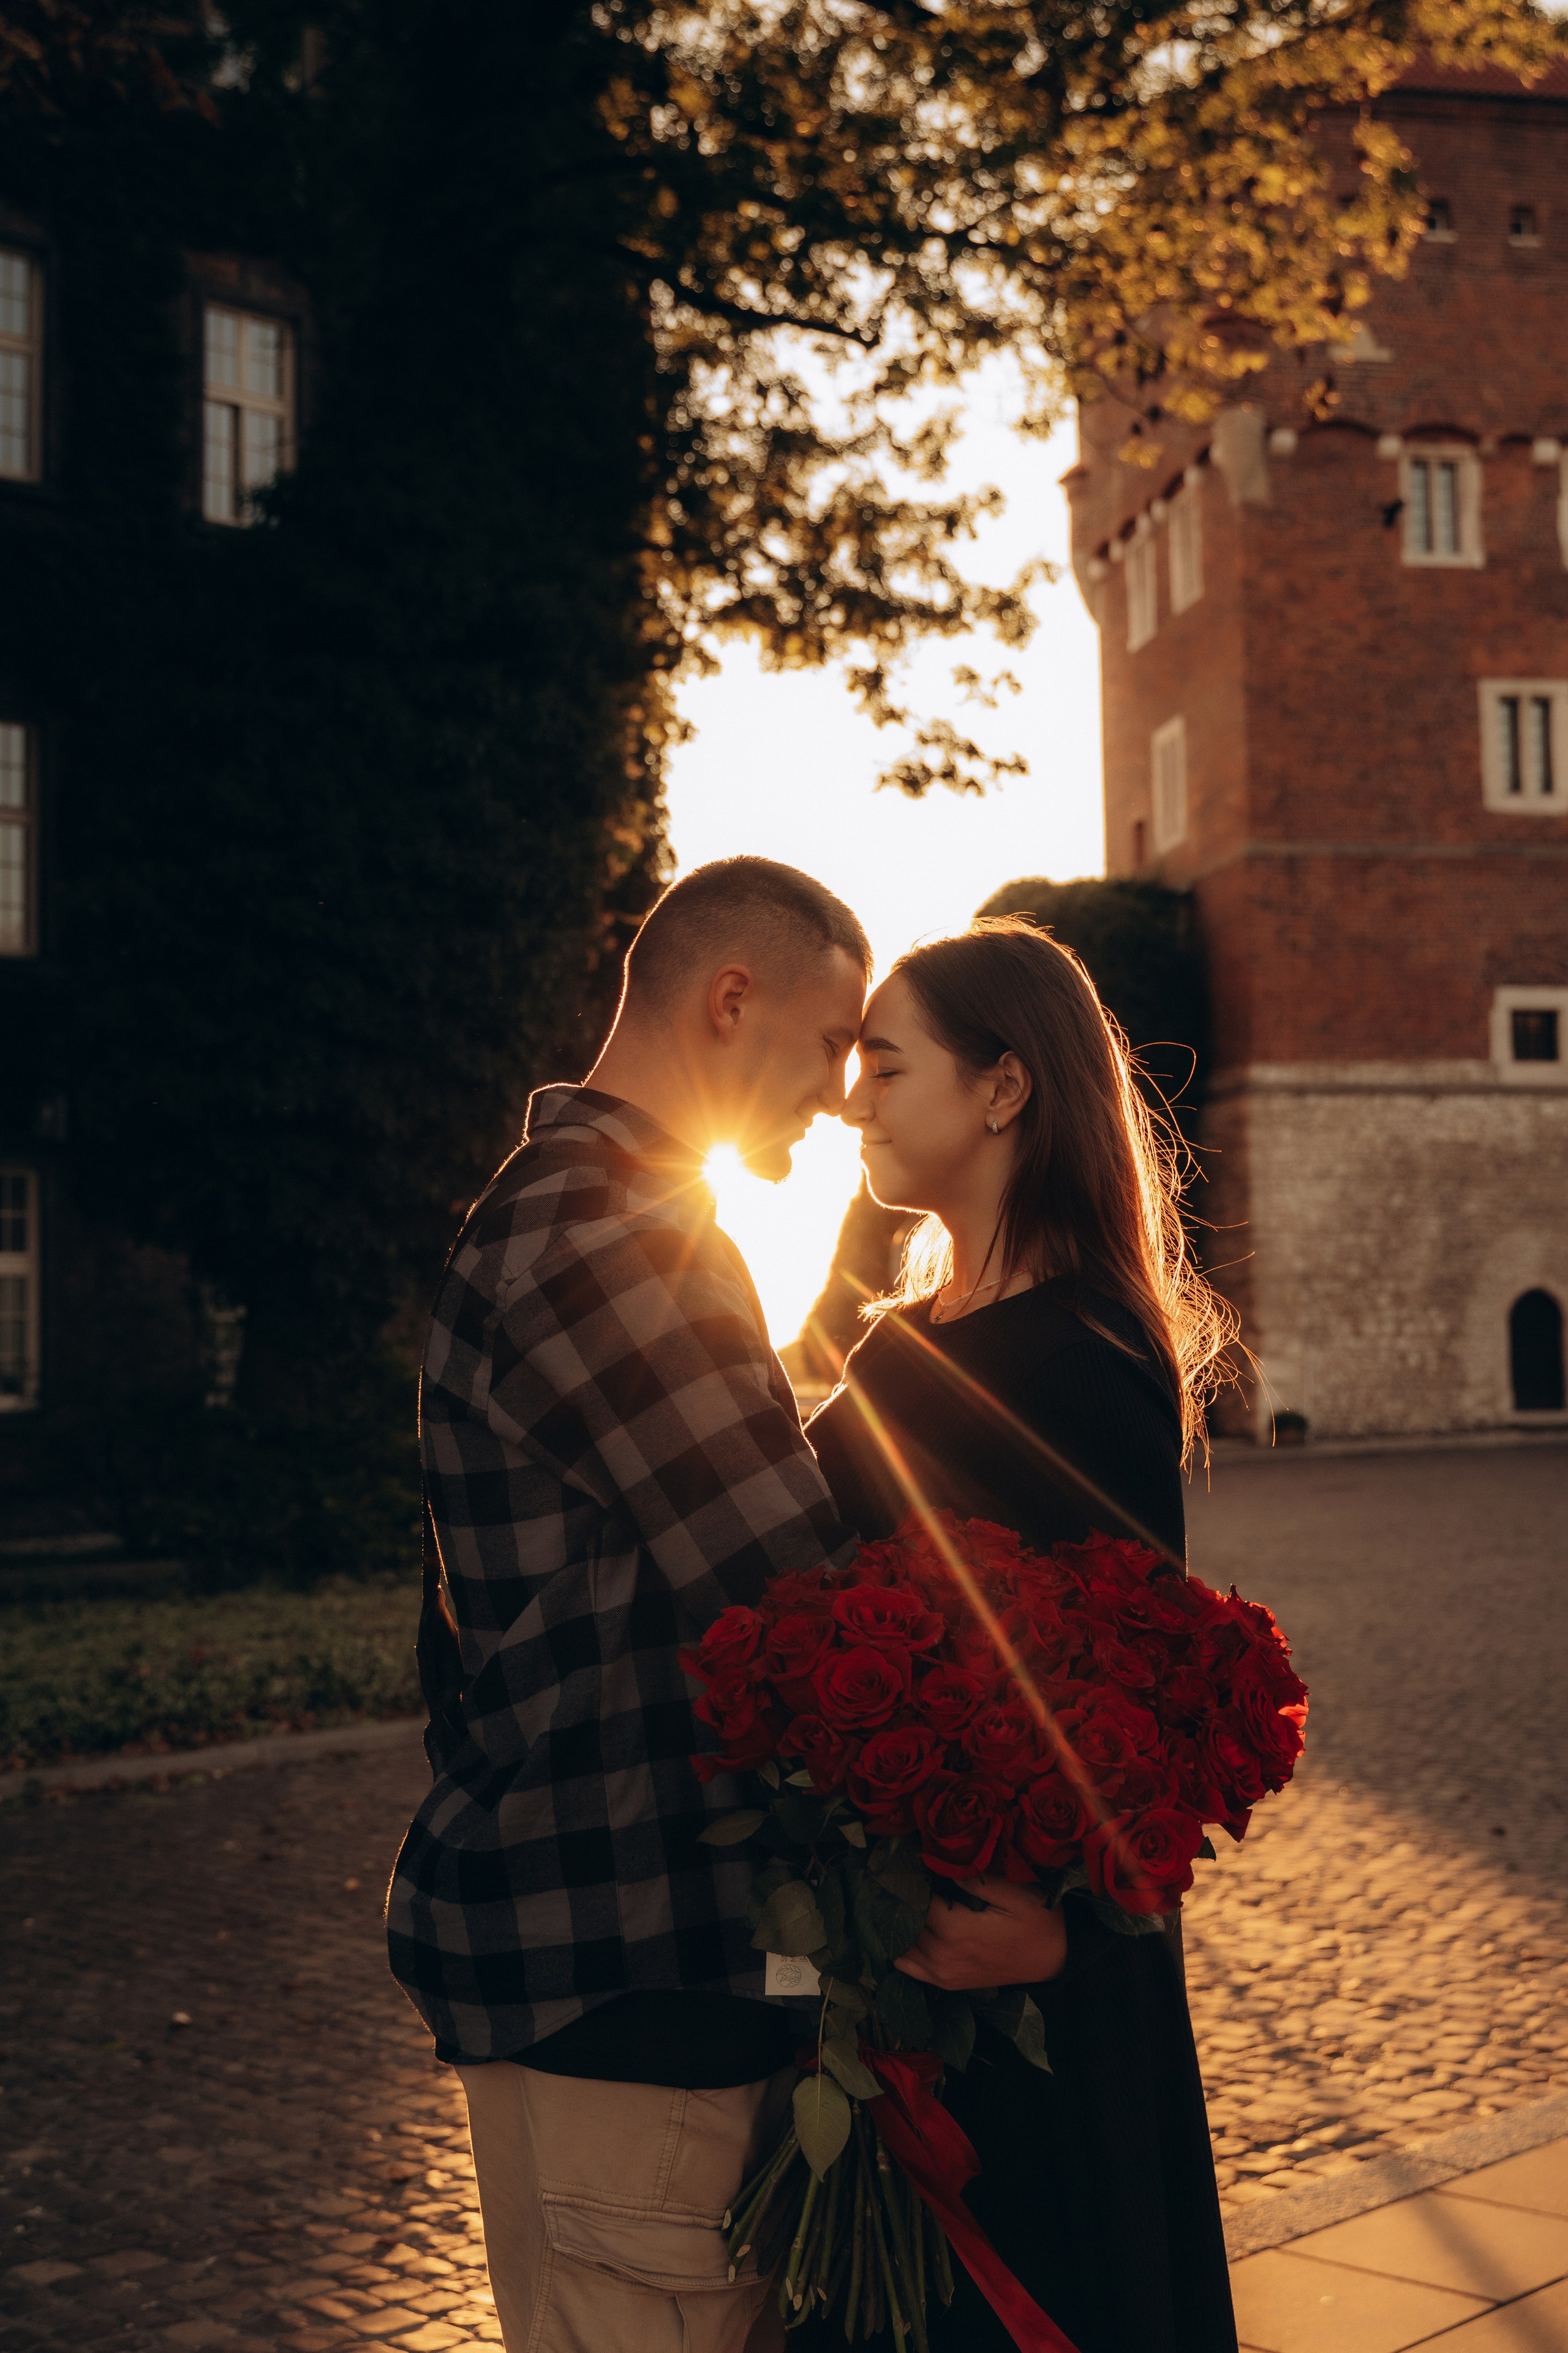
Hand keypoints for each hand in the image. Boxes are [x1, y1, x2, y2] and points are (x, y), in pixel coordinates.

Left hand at [893, 1875, 1067, 1991]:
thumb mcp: (1015, 1893)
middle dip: (901, 1900)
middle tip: (901, 1877)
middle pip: (905, 1923)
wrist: (1052, 1959)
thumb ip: (976, 1880)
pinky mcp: (947, 1982)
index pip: (914, 1901)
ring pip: (902, 1946)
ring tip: (901, 1900)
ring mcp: (943, 1973)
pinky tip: (903, 1930)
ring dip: (899, 1923)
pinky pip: (909, 1968)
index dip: (908, 1881)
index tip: (906, 1863)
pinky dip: (901, 1950)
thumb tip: (941, 1866)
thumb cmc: (1037, 1921)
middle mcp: (943, 1955)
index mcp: (956, 1930)